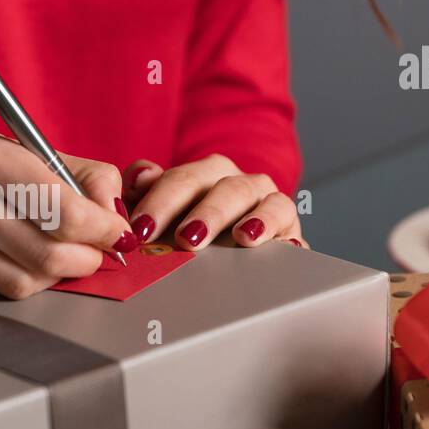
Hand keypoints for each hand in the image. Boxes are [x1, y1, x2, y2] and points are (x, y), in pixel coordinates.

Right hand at [0, 108, 134, 298]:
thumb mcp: (26, 146)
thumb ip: (81, 176)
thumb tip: (117, 216)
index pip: (67, 212)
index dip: (104, 230)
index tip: (116, 231)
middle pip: (51, 252)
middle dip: (89, 256)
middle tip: (99, 248)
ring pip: (31, 276)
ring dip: (65, 272)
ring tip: (71, 253)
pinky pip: (8, 285)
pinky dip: (36, 281)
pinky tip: (40, 263)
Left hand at [121, 155, 305, 250]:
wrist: (235, 253)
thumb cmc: (190, 232)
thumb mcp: (163, 213)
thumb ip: (145, 192)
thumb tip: (139, 178)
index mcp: (205, 174)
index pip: (180, 179)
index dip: (159, 201)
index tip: (140, 228)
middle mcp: (238, 182)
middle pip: (221, 186)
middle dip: (203, 212)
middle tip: (185, 239)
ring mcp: (267, 203)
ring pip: (260, 198)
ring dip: (251, 218)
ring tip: (241, 237)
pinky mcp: (289, 229)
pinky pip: (290, 223)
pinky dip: (284, 233)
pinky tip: (282, 247)